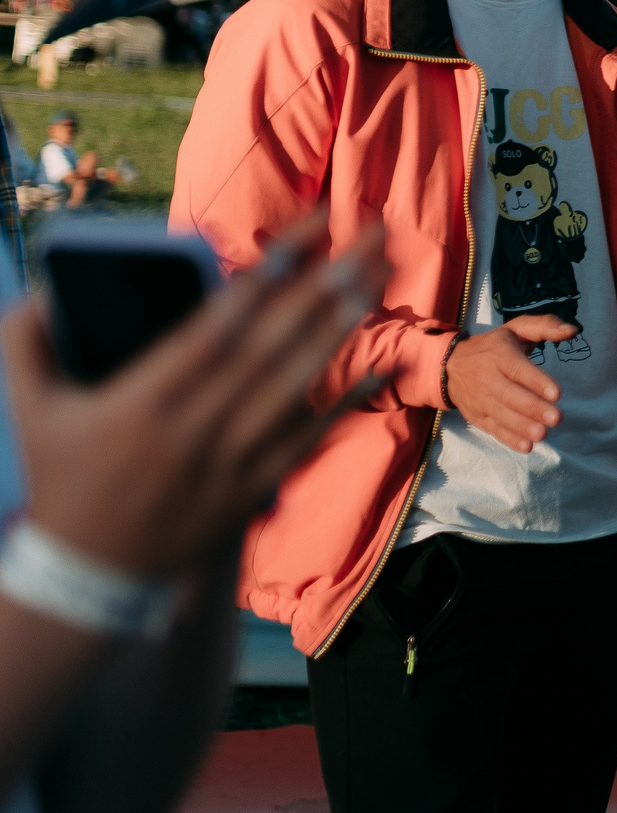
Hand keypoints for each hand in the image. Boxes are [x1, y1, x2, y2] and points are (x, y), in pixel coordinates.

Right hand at [10, 212, 388, 579]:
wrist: (93, 578)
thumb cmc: (64, 482)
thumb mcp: (33, 413)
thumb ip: (28, 347)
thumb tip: (38, 291)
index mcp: (141, 404)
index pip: (213, 331)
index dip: (261, 282)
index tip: (302, 236)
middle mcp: (195, 430)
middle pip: (273, 346)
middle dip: (326, 285)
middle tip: (371, 234)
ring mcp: (231, 461)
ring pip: (299, 384)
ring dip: (343, 326)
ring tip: (378, 275)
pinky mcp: (257, 487)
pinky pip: (311, 437)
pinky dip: (349, 401)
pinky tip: (385, 364)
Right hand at [444, 316, 575, 452]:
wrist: (449, 364)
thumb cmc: (495, 346)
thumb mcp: (516, 328)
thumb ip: (545, 326)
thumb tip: (572, 331)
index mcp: (498, 354)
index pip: (518, 369)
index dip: (536, 381)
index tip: (556, 393)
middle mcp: (487, 377)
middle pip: (510, 395)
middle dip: (533, 408)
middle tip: (556, 418)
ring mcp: (480, 399)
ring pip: (502, 415)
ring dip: (522, 426)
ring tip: (543, 434)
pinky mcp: (477, 416)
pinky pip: (493, 429)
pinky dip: (509, 439)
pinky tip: (527, 446)